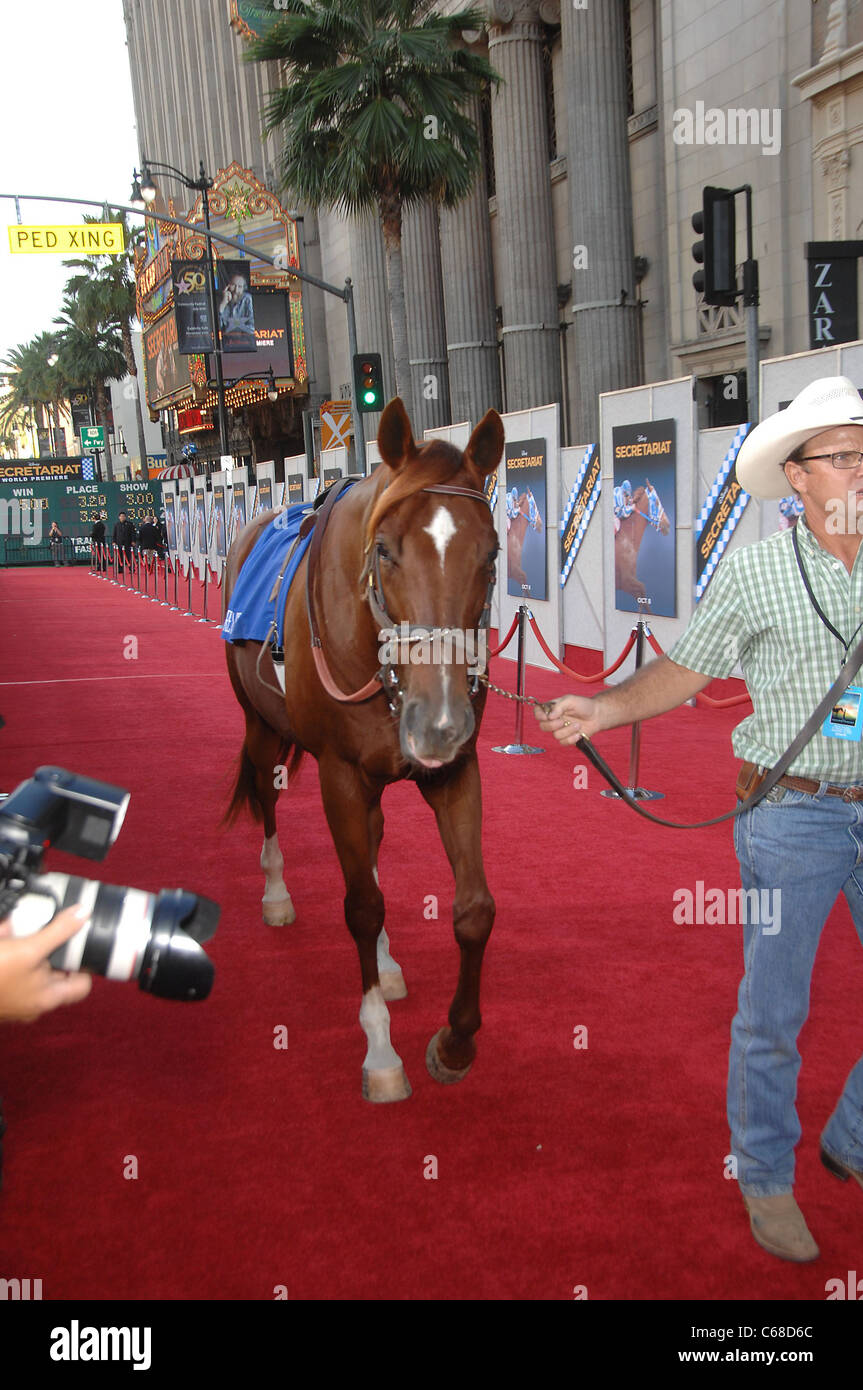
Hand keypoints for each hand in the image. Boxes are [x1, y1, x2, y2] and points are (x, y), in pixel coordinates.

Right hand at [0, 905, 92, 1022]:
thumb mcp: (28, 950)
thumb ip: (58, 932)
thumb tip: (82, 915)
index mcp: (47, 998)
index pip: (82, 984)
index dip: (85, 962)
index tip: (81, 941)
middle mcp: (33, 1003)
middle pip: (55, 972)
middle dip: (50, 948)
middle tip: (48, 930)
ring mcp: (15, 999)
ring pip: (30, 966)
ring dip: (27, 947)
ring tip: (19, 931)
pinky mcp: (1, 991)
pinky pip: (11, 964)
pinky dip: (9, 948)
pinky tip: (3, 935)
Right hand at [534, 694, 603, 745]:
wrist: (597, 715)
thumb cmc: (584, 705)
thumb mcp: (571, 700)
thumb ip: (559, 706)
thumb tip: (549, 716)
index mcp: (552, 709)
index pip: (538, 712)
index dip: (539, 715)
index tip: (546, 716)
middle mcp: (554, 720)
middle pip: (543, 726)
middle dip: (553, 725)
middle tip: (563, 721)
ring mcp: (560, 729)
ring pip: (555, 735)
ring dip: (568, 730)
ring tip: (578, 724)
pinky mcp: (567, 738)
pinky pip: (563, 742)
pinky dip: (572, 738)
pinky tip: (579, 733)